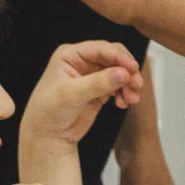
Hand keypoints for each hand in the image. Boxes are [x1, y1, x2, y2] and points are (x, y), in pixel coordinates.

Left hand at [24, 40, 140, 151]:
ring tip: (131, 99)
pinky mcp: (99, 90)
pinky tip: (123, 103)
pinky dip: (125, 93)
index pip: (100, 49)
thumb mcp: (71, 95)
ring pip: (119, 72)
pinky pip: (119, 86)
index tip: (133, 68)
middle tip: (136, 84)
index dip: (119, 57)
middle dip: (127, 70)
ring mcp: (92, 76)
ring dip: (128, 84)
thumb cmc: (48, 112)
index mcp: (70, 55)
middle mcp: (82, 62)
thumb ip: (97, 83)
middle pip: (114, 58)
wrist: (48, 136)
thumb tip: (122, 73)